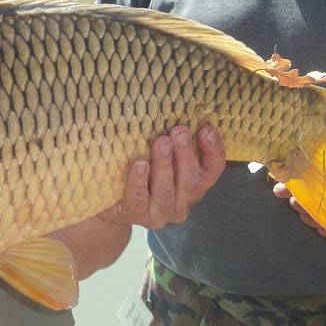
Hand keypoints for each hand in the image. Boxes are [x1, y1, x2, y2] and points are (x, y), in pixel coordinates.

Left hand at [99, 124, 225, 228]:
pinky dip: (140, 181)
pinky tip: (139, 165)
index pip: (213, 170)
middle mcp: (182, 202)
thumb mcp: (160, 156)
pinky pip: (139, 199)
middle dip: (186, 154)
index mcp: (194, 185)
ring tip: (161, 142)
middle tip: (179, 131)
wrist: (112, 204)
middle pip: (191, 180)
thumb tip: (173, 110)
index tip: (205, 130)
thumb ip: (172, 142)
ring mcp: (161, 213)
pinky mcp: (137, 215)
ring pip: (167, 190)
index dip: (213, 150)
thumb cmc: (141, 172)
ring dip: (165, 165)